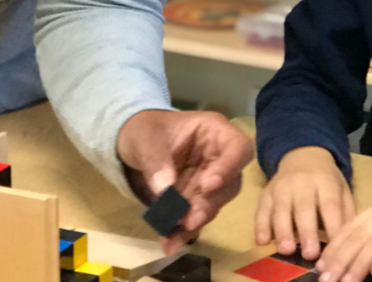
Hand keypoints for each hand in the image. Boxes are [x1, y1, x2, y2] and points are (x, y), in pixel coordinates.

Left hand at [117, 109, 253, 253]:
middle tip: (188, 220)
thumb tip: (166, 190)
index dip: (229, 168)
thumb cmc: (145, 129)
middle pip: (229, 183)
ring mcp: (209, 181)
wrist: (134, 143)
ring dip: (195, 222)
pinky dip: (182, 232)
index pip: (237, 148)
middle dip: (208, 204)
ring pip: (213, 205)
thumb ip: (155, 160)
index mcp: (213, 131)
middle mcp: (218, 157)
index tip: (207, 186)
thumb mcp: (144, 137)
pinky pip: (195, 218)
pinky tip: (168, 241)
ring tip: (172, 236)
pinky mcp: (197, 200)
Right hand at [254, 146, 354, 260]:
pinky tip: (262, 241)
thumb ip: (346, 213)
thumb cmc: (326, 180)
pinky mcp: (266, 192)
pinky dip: (261, 225)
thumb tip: (351, 242)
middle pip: (304, 207)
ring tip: (286, 250)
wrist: (302, 155)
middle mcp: (302, 183)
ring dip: (282, 230)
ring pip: (280, 209)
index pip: (330, 205)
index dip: (333, 227)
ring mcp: (281, 187)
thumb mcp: (342, 190)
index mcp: (325, 182)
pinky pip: (262, 208)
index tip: (336, 251)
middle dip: (306, 231)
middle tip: (310, 254)